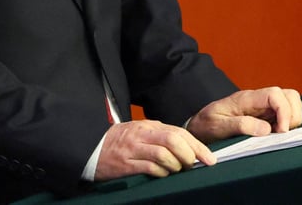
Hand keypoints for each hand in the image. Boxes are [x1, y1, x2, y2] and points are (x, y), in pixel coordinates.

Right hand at [94, 119, 216, 179]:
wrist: (91, 148)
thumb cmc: (120, 142)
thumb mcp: (141, 132)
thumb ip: (161, 137)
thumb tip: (188, 148)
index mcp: (149, 126)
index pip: (179, 132)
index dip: (197, 146)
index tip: (210, 158)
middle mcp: (143, 135)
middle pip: (174, 140)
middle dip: (190, 154)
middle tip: (194, 165)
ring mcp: (134, 149)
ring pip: (164, 154)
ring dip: (176, 165)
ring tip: (176, 171)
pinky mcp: (126, 164)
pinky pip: (150, 168)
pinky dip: (161, 172)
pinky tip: (163, 175)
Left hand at [186, 87, 301, 143]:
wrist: (198, 126)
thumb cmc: (206, 125)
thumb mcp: (218, 126)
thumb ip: (240, 126)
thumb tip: (266, 130)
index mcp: (246, 99)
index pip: (274, 94)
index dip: (284, 111)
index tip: (281, 131)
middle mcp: (258, 100)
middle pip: (288, 95)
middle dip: (292, 115)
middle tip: (281, 134)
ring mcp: (263, 107)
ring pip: (290, 103)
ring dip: (291, 119)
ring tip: (278, 135)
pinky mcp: (265, 116)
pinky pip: (284, 115)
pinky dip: (287, 124)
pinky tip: (275, 136)